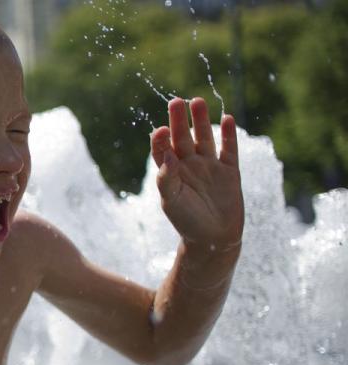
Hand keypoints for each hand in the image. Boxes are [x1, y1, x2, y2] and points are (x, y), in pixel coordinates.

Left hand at [151, 97, 243, 251]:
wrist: (214, 239)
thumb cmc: (187, 222)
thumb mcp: (172, 201)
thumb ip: (167, 178)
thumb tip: (166, 154)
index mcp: (171, 172)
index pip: (163, 149)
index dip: (160, 139)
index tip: (160, 130)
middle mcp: (189, 165)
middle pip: (183, 137)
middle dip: (179, 120)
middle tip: (176, 101)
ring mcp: (210, 166)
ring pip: (205, 138)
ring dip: (201, 121)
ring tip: (198, 101)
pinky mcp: (229, 171)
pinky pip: (229, 149)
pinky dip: (228, 135)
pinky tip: (226, 118)